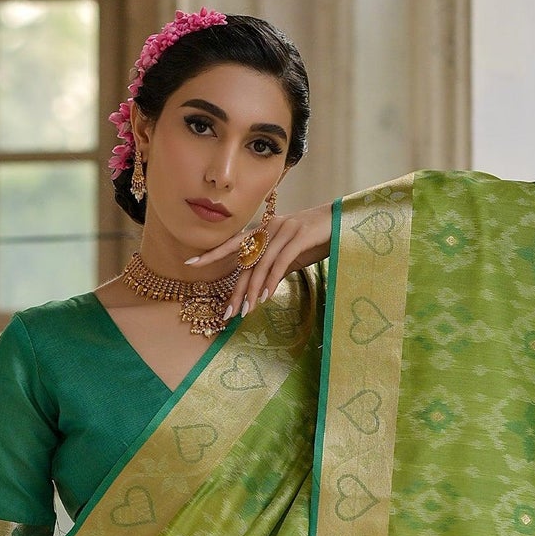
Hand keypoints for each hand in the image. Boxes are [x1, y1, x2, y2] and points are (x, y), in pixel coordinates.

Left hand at [185, 201, 333, 319]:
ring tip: (245, 312)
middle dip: (235, 290)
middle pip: (246, 262)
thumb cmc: (317, 239)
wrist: (344, 221)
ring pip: (261, 264)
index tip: (191, 263)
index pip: (233, 243)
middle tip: (227, 314)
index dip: (212, 253)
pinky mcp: (300, 235)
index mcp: (264, 230)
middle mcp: (270, 228)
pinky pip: (280, 262)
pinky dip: (271, 280)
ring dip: (252, 291)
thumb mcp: (292, 254)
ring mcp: (285, 230)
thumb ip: (274, 266)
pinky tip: (265, 297)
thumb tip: (261, 288)